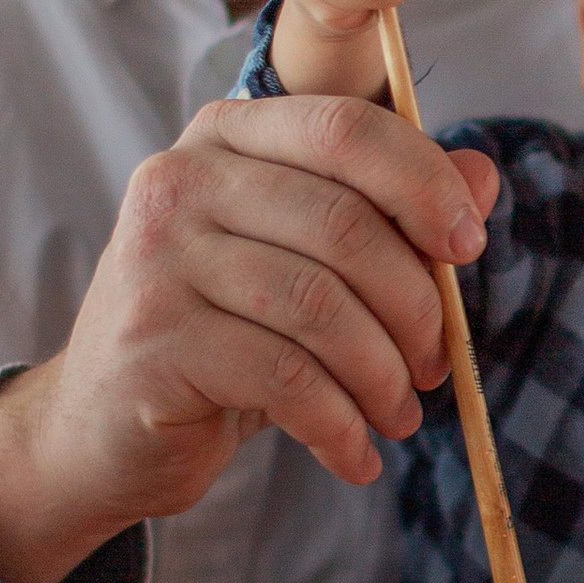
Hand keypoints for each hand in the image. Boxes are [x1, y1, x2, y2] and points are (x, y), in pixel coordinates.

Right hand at [0, 91, 496, 582]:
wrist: (100, 427)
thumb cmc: (223, 333)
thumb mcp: (308, 262)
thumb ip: (392, 210)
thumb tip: (483, 176)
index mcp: (225, 136)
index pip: (345, 128)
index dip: (423, 184)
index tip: (467, 249)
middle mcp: (180, 179)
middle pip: (344, 224)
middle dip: (415, 305)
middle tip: (435, 364)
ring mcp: (156, 258)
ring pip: (320, 306)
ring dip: (382, 375)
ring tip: (399, 415)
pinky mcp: (153, 342)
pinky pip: (285, 378)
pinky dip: (341, 425)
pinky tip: (356, 454)